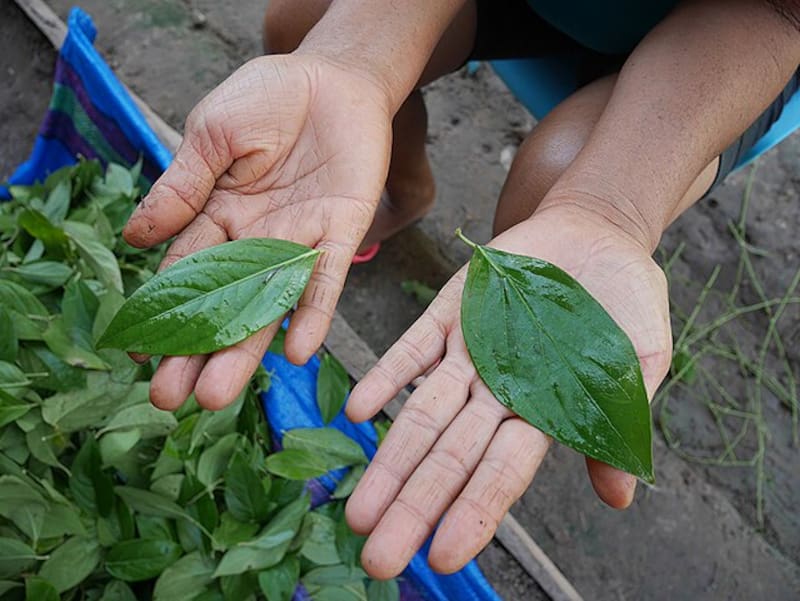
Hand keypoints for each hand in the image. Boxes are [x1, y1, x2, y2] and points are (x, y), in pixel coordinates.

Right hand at [123, 54, 392, 409]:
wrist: (333, 77)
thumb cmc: (267, 98)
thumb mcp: (212, 134)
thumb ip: (183, 186)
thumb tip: (135, 237)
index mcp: (217, 217)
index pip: (184, 276)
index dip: (164, 316)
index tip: (141, 358)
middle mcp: (256, 241)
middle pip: (224, 305)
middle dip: (200, 352)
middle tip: (174, 401)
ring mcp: (300, 241)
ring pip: (270, 304)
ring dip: (247, 349)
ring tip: (219, 397)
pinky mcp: (342, 232)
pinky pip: (327, 279)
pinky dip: (313, 313)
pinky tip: (296, 351)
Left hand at [344, 205, 672, 577]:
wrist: (595, 234)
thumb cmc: (624, 304)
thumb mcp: (641, 362)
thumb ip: (620, 424)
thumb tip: (619, 499)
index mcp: (543, 413)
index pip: (502, 473)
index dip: (474, 513)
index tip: (442, 558)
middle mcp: (496, 393)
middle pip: (448, 458)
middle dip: (414, 507)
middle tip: (378, 561)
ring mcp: (467, 354)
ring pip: (422, 415)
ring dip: (389, 459)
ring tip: (359, 510)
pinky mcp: (448, 314)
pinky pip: (411, 350)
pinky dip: (387, 376)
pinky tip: (359, 411)